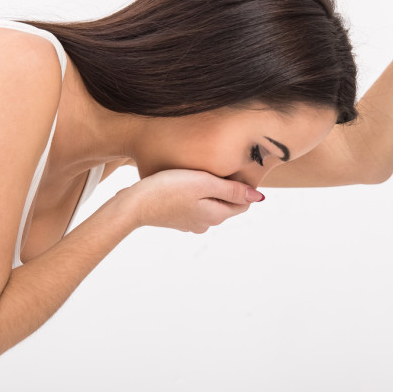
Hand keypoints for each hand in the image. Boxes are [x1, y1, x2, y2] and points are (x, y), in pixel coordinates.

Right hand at [120, 169, 263, 233]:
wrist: (133, 204)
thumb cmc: (168, 189)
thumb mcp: (204, 183)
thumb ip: (232, 190)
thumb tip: (258, 197)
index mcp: (217, 216)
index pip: (243, 203)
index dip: (241, 185)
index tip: (229, 168)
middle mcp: (206, 224)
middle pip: (226, 203)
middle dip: (224, 187)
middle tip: (211, 167)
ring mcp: (190, 223)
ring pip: (209, 204)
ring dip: (207, 190)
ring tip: (195, 173)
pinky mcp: (176, 219)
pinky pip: (193, 205)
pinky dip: (193, 194)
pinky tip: (181, 182)